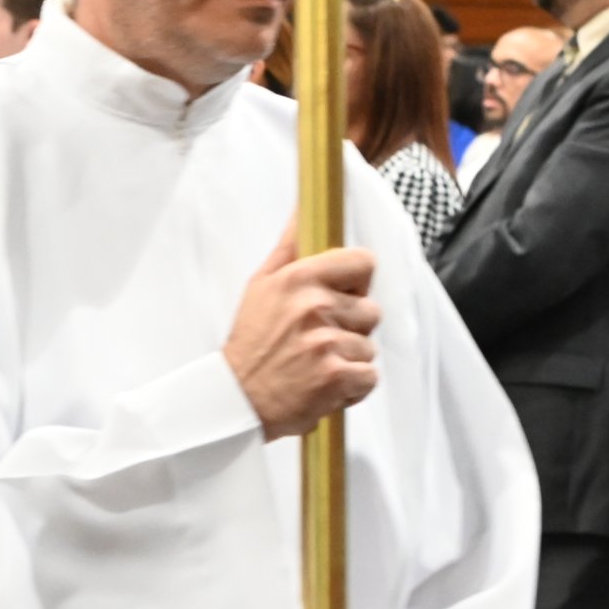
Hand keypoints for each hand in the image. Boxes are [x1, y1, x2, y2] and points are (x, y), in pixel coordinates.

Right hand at [225, 222, 379, 438]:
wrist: (237, 399)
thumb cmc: (252, 342)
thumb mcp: (260, 286)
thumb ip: (288, 248)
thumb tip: (302, 209)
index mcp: (298, 279)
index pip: (363, 262)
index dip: (358, 281)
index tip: (344, 294)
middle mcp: (314, 307)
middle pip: (371, 310)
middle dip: (351, 327)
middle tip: (319, 339)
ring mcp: (327, 343)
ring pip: (369, 346)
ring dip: (349, 359)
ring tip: (317, 365)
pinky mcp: (336, 377)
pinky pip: (369, 376)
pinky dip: (352, 386)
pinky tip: (325, 385)